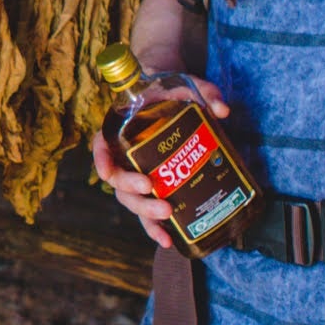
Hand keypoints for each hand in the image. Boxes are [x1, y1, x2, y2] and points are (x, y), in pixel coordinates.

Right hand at [90, 77, 230, 249]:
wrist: (167, 94)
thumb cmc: (169, 89)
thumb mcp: (185, 83)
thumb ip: (205, 92)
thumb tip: (224, 112)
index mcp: (119, 129)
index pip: (100, 148)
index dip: (102, 164)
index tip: (113, 174)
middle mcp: (122, 155)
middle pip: (118, 184)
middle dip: (135, 196)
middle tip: (159, 199)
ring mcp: (136, 174)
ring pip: (131, 201)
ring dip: (145, 216)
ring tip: (166, 223)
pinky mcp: (152, 186)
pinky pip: (147, 210)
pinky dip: (154, 228)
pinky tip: (169, 241)